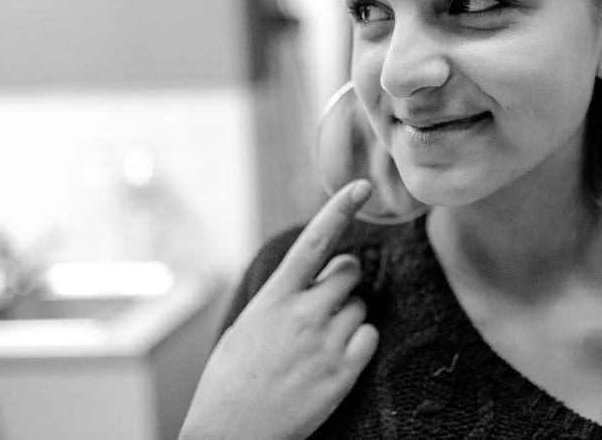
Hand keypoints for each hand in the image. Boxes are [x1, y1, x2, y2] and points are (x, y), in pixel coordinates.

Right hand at [180, 180, 378, 439]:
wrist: (230, 435)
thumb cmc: (232, 380)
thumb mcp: (248, 326)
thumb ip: (282, 297)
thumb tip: (312, 276)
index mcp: (274, 299)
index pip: (313, 242)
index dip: (339, 209)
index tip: (361, 186)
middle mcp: (303, 314)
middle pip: (349, 272)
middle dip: (344, 280)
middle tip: (324, 304)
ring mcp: (326, 343)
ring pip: (360, 306)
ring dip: (347, 317)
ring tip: (317, 344)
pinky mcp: (343, 373)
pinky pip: (370, 336)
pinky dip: (360, 343)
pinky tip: (334, 359)